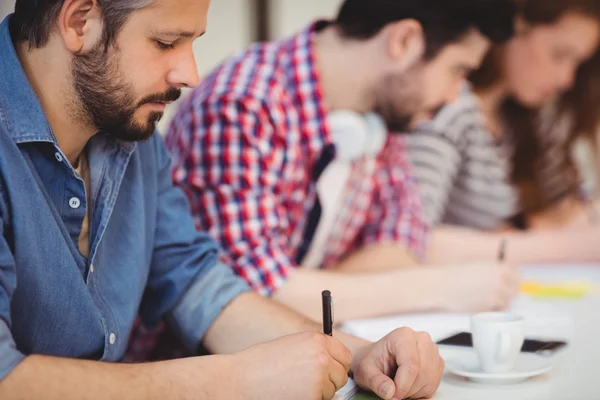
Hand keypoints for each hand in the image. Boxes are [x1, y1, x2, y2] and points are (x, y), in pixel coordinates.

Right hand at [232, 332, 351, 399]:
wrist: (238, 381)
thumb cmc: (259, 364)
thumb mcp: (291, 345)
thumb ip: (313, 350)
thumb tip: (332, 362)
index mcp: (316, 339)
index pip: (345, 356)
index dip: (337, 365)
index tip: (329, 371)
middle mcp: (322, 357)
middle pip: (341, 376)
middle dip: (328, 382)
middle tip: (305, 383)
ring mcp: (319, 379)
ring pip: (331, 392)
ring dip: (317, 393)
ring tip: (292, 388)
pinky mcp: (313, 398)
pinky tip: (290, 395)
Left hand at [351, 328, 443, 398]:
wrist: (376, 358)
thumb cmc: (372, 360)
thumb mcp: (365, 371)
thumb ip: (376, 381)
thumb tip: (389, 392)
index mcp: (403, 335)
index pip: (411, 365)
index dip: (402, 385)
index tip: (391, 394)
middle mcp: (421, 340)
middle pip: (421, 374)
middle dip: (406, 389)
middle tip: (392, 389)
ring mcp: (432, 352)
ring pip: (428, 381)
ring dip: (412, 391)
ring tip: (397, 382)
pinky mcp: (437, 364)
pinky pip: (432, 386)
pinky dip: (419, 391)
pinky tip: (407, 383)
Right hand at [441, 263, 519, 311]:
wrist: (443, 285)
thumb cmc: (456, 274)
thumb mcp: (478, 266)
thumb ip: (494, 270)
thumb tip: (507, 278)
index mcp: (498, 266)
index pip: (517, 274)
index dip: (514, 280)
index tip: (510, 283)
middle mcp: (500, 278)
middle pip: (515, 289)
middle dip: (509, 292)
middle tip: (499, 294)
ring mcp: (496, 292)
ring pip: (508, 301)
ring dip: (501, 302)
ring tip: (487, 299)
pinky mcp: (490, 304)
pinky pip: (498, 308)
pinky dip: (492, 308)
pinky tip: (481, 304)